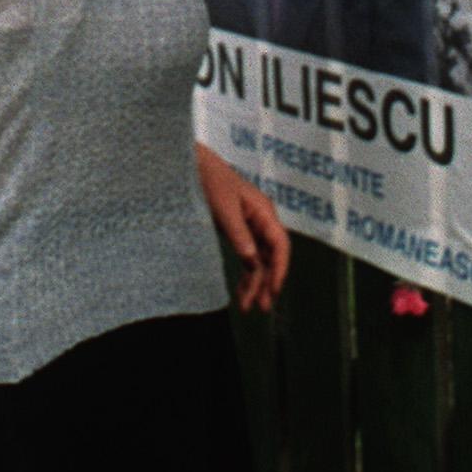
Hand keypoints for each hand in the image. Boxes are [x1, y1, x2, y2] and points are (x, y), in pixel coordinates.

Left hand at [196, 145, 289, 312]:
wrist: (191, 163)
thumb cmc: (209, 178)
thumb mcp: (222, 207)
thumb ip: (238, 233)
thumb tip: (252, 261)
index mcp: (263, 210)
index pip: (280, 244)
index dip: (280, 268)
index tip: (273, 290)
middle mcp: (260, 219)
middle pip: (271, 256)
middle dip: (267, 282)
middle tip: (261, 307)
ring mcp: (249, 226)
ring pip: (259, 259)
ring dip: (255, 282)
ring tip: (247, 307)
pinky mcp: (237, 230)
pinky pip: (247, 256)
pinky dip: (245, 273)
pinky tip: (241, 290)